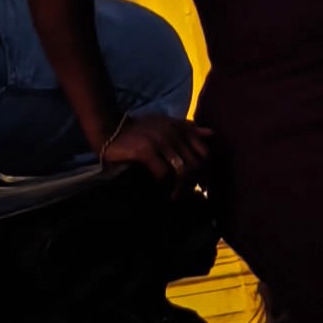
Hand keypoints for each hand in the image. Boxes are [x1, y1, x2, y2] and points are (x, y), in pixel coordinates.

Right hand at [96, 107, 210, 184]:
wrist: (110, 127)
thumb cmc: (140, 129)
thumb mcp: (166, 124)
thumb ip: (189, 129)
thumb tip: (212, 134)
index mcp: (181, 128)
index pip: (205, 152)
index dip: (206, 172)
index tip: (200, 187)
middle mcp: (173, 133)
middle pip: (196, 165)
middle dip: (194, 184)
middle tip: (186, 195)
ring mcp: (160, 141)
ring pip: (183, 171)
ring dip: (181, 189)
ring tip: (174, 197)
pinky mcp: (146, 150)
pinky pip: (164, 174)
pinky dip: (165, 186)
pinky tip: (160, 191)